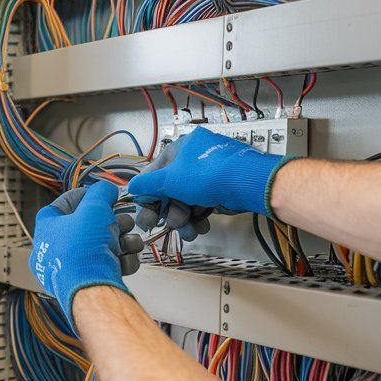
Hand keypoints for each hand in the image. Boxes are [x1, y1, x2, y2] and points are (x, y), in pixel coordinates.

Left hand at [32, 181, 143, 320]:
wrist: (91, 290)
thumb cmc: (84, 251)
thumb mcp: (95, 208)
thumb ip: (102, 192)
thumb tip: (107, 189)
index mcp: (46, 229)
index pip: (61, 205)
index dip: (84, 196)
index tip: (100, 195)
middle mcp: (54, 250)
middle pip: (87, 227)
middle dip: (112, 223)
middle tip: (123, 221)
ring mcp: (70, 269)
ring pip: (100, 247)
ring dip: (122, 241)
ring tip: (131, 241)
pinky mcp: (87, 283)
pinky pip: (105, 265)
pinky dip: (120, 260)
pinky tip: (127, 258)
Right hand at [128, 128, 294, 235]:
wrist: (248, 183)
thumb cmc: (209, 175)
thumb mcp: (170, 180)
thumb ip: (147, 185)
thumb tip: (132, 187)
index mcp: (179, 149)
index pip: (154, 174)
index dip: (148, 198)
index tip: (147, 217)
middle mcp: (193, 158)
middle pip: (171, 190)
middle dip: (170, 212)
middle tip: (170, 225)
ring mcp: (208, 173)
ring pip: (186, 200)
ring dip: (184, 218)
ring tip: (188, 230)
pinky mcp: (220, 187)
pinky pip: (202, 203)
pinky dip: (198, 216)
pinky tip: (200, 227)